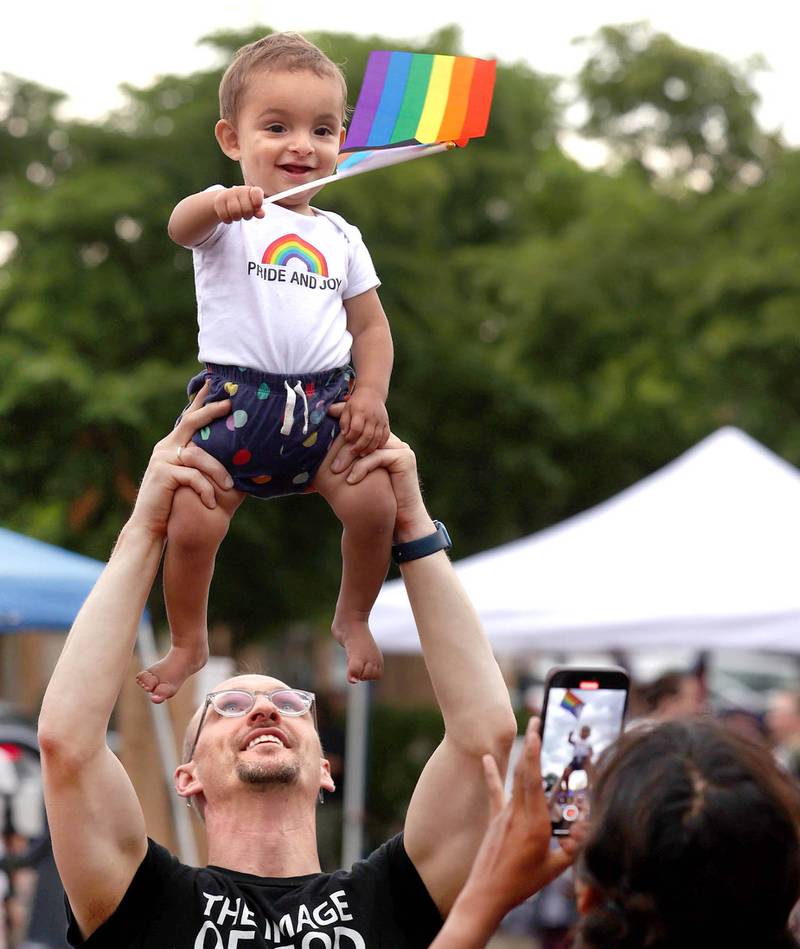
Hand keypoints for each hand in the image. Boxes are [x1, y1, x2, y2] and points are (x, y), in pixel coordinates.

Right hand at [130, 384, 232, 538]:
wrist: (150, 525)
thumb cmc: (175, 504)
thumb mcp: (190, 480)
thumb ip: (202, 465)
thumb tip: (233, 456)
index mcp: (172, 446)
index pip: (188, 418)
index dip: (201, 400)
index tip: (214, 382)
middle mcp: (165, 447)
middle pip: (191, 422)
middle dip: (212, 411)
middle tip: (230, 404)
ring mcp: (162, 459)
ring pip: (198, 455)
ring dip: (217, 471)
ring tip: (229, 486)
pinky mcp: (163, 474)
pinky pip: (193, 476)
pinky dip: (205, 489)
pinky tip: (211, 503)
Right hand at [213, 185, 264, 223]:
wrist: (225, 199)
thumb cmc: (243, 203)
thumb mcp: (252, 207)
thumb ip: (258, 210)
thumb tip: (262, 214)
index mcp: (250, 190)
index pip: (257, 193)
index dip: (258, 202)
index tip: (257, 207)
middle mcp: (239, 190)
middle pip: (247, 209)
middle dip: (247, 216)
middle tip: (246, 215)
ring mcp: (228, 194)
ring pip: (235, 213)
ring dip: (237, 218)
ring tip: (237, 215)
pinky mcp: (218, 201)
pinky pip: (225, 217)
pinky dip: (228, 220)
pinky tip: (229, 216)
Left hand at [325, 421, 429, 539]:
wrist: (402, 519)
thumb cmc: (379, 501)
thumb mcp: (361, 477)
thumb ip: (351, 463)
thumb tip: (322, 456)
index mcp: (384, 444)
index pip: (361, 433)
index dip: (342, 437)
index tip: (323, 447)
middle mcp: (394, 443)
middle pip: (364, 436)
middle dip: (343, 445)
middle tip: (326, 455)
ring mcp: (401, 448)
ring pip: (368, 445)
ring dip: (349, 456)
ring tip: (335, 470)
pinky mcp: (404, 457)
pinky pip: (377, 457)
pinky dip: (362, 468)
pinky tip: (351, 481)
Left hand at [338, 386, 388, 455]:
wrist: (372, 393)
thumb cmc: (356, 403)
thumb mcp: (346, 409)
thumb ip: (343, 421)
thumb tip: (344, 434)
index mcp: (360, 412)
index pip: (356, 428)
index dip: (351, 437)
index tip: (346, 439)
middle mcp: (372, 416)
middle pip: (367, 435)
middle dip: (360, 446)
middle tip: (353, 452)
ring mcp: (381, 420)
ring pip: (377, 438)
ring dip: (369, 448)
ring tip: (362, 453)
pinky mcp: (386, 423)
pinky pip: (385, 436)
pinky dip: (380, 444)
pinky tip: (373, 448)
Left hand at [453, 719, 583, 927]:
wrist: (487, 894)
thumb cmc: (522, 884)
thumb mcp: (553, 869)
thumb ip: (572, 848)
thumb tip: (586, 829)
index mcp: (535, 823)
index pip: (535, 781)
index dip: (535, 754)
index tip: (538, 733)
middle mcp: (518, 813)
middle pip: (525, 771)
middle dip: (530, 744)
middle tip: (535, 720)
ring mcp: (504, 814)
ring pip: (514, 778)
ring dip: (520, 755)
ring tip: (525, 733)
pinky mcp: (495, 819)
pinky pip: (495, 791)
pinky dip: (492, 773)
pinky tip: (486, 757)